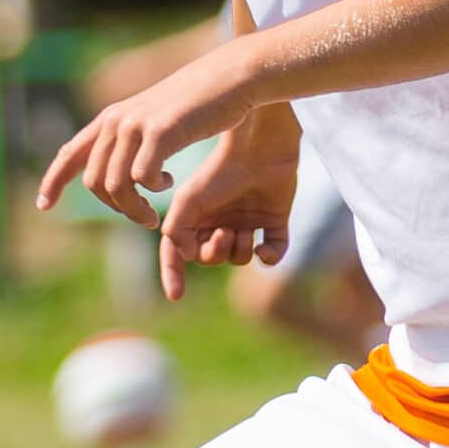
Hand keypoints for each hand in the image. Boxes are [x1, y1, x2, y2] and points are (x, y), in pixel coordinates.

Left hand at [37, 54, 255, 228]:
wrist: (229, 78)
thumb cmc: (200, 103)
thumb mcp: (158, 121)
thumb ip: (137, 142)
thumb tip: (128, 173)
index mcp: (111, 119)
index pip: (69, 153)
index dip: (52, 181)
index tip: (43, 205)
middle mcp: (116, 121)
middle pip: (94, 181)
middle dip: (116, 209)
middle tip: (145, 219)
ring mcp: (136, 125)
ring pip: (115, 185)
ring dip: (134, 209)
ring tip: (155, 215)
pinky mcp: (160, 132)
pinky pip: (141, 177)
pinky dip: (154, 190)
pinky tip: (170, 181)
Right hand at [154, 131, 299, 302]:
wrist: (259, 151)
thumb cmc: (219, 172)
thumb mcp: (188, 200)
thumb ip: (177, 230)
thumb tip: (186, 257)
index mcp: (195, 217)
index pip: (179, 253)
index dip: (173, 275)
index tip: (175, 296)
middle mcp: (219, 221)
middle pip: (211, 259)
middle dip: (216, 253)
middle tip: (224, 233)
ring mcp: (246, 222)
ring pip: (240, 259)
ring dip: (240, 251)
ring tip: (243, 230)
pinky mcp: (275, 222)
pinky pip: (273, 254)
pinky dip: (270, 256)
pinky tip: (265, 247)